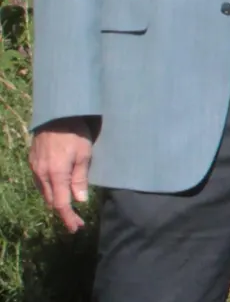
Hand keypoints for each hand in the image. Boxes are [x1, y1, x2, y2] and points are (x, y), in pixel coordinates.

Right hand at [29, 118, 93, 232]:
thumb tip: (79, 201)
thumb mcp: (84, 155)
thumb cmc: (75, 133)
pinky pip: (40, 182)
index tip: (76, 228)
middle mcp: (41, 175)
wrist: (55, 114)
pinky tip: (58, 190)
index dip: (68, 218)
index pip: (60, 204)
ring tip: (69, 208)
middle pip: (51, 201)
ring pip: (44, 192)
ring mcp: (34, 168)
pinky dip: (50, 190)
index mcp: (55, 174)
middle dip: (64, 213)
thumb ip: (80, 179)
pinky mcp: (32, 162)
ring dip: (56, 201)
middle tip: (77, 221)